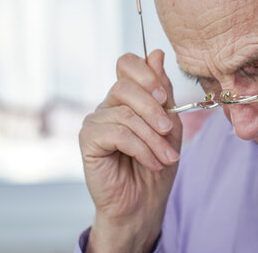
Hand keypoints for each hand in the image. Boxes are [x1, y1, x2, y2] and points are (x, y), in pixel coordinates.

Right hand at [79, 50, 181, 252]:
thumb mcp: (169, 125)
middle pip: (125, 86)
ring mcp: (95, 121)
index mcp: (127, 97)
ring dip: (153, 137)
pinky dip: (141, 148)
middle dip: (154, 109)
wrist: (143, 203)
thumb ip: (163, 92)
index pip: (127, 64)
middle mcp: (108, 105)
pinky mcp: (88, 140)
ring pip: (125, 114)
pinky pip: (117, 133)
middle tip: (169, 130)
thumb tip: (156, 53)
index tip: (164, 95)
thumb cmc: (156, 165)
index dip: (145, 73)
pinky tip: (152, 162)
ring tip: (167, 157)